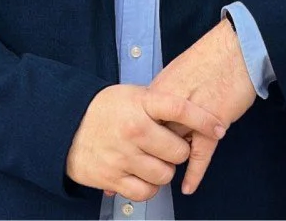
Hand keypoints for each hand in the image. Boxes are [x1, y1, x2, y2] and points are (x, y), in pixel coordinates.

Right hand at [66, 84, 226, 201]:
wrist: (66, 125)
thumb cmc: (104, 109)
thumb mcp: (132, 94)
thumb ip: (159, 104)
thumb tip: (192, 115)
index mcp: (140, 103)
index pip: (181, 109)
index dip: (204, 120)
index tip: (219, 127)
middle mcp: (133, 129)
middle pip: (178, 150)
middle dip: (179, 150)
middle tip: (170, 145)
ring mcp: (123, 156)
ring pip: (165, 174)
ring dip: (165, 170)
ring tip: (155, 159)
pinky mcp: (113, 178)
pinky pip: (146, 192)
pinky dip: (150, 187)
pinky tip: (145, 174)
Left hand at [151, 19, 256, 193]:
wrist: (235, 47)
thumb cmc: (210, 56)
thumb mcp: (179, 71)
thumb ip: (165, 93)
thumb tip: (153, 109)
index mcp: (159, 90)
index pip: (140, 121)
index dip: (135, 138)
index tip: (125, 151)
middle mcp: (170, 105)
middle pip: (153, 136)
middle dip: (147, 153)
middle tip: (138, 169)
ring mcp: (190, 116)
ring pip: (174, 147)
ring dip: (169, 162)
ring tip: (159, 178)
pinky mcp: (212, 125)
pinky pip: (200, 155)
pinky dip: (194, 173)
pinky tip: (187, 187)